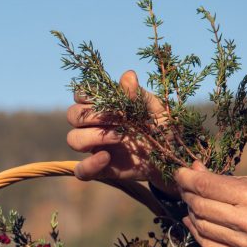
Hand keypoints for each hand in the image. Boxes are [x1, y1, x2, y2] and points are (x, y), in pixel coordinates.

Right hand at [66, 69, 176, 195]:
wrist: (173, 155)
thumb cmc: (163, 127)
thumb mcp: (156, 109)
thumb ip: (140, 94)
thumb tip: (128, 76)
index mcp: (104, 106)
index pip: (80, 95)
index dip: (87, 95)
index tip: (107, 98)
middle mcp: (95, 125)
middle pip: (73, 116)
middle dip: (91, 116)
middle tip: (118, 118)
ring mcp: (96, 147)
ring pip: (73, 139)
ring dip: (91, 137)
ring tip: (119, 137)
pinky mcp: (101, 168)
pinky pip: (81, 170)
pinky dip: (89, 164)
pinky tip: (107, 158)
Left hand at [175, 162, 246, 246]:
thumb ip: (226, 179)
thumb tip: (196, 169)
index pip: (206, 187)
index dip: (187, 178)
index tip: (179, 172)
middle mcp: (246, 223)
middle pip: (200, 206)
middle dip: (187, 193)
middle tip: (185, 185)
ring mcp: (244, 245)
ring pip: (201, 227)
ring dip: (191, 211)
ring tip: (191, 201)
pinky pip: (210, 246)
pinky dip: (198, 232)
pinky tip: (194, 221)